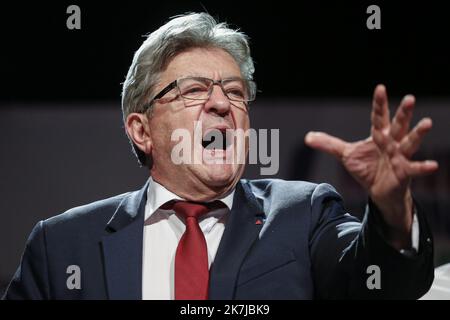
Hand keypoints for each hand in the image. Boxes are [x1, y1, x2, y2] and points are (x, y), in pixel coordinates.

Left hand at [304, 84, 437, 247]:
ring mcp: (400, 156)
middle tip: (409, 98)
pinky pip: (415, 168)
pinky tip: (433, 165)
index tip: (380, 88)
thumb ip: (329, 144)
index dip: (379, 103)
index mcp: (379, 135)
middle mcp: (392, 142)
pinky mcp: (404, 172)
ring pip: (410, 142)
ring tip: (427, 122)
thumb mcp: (346, 155)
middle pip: (398, 125)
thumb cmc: (367, 168)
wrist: (378, 191)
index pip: (378, 116)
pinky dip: (423, 167)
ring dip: (418, 133)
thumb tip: (307, 137)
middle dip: (403, 113)